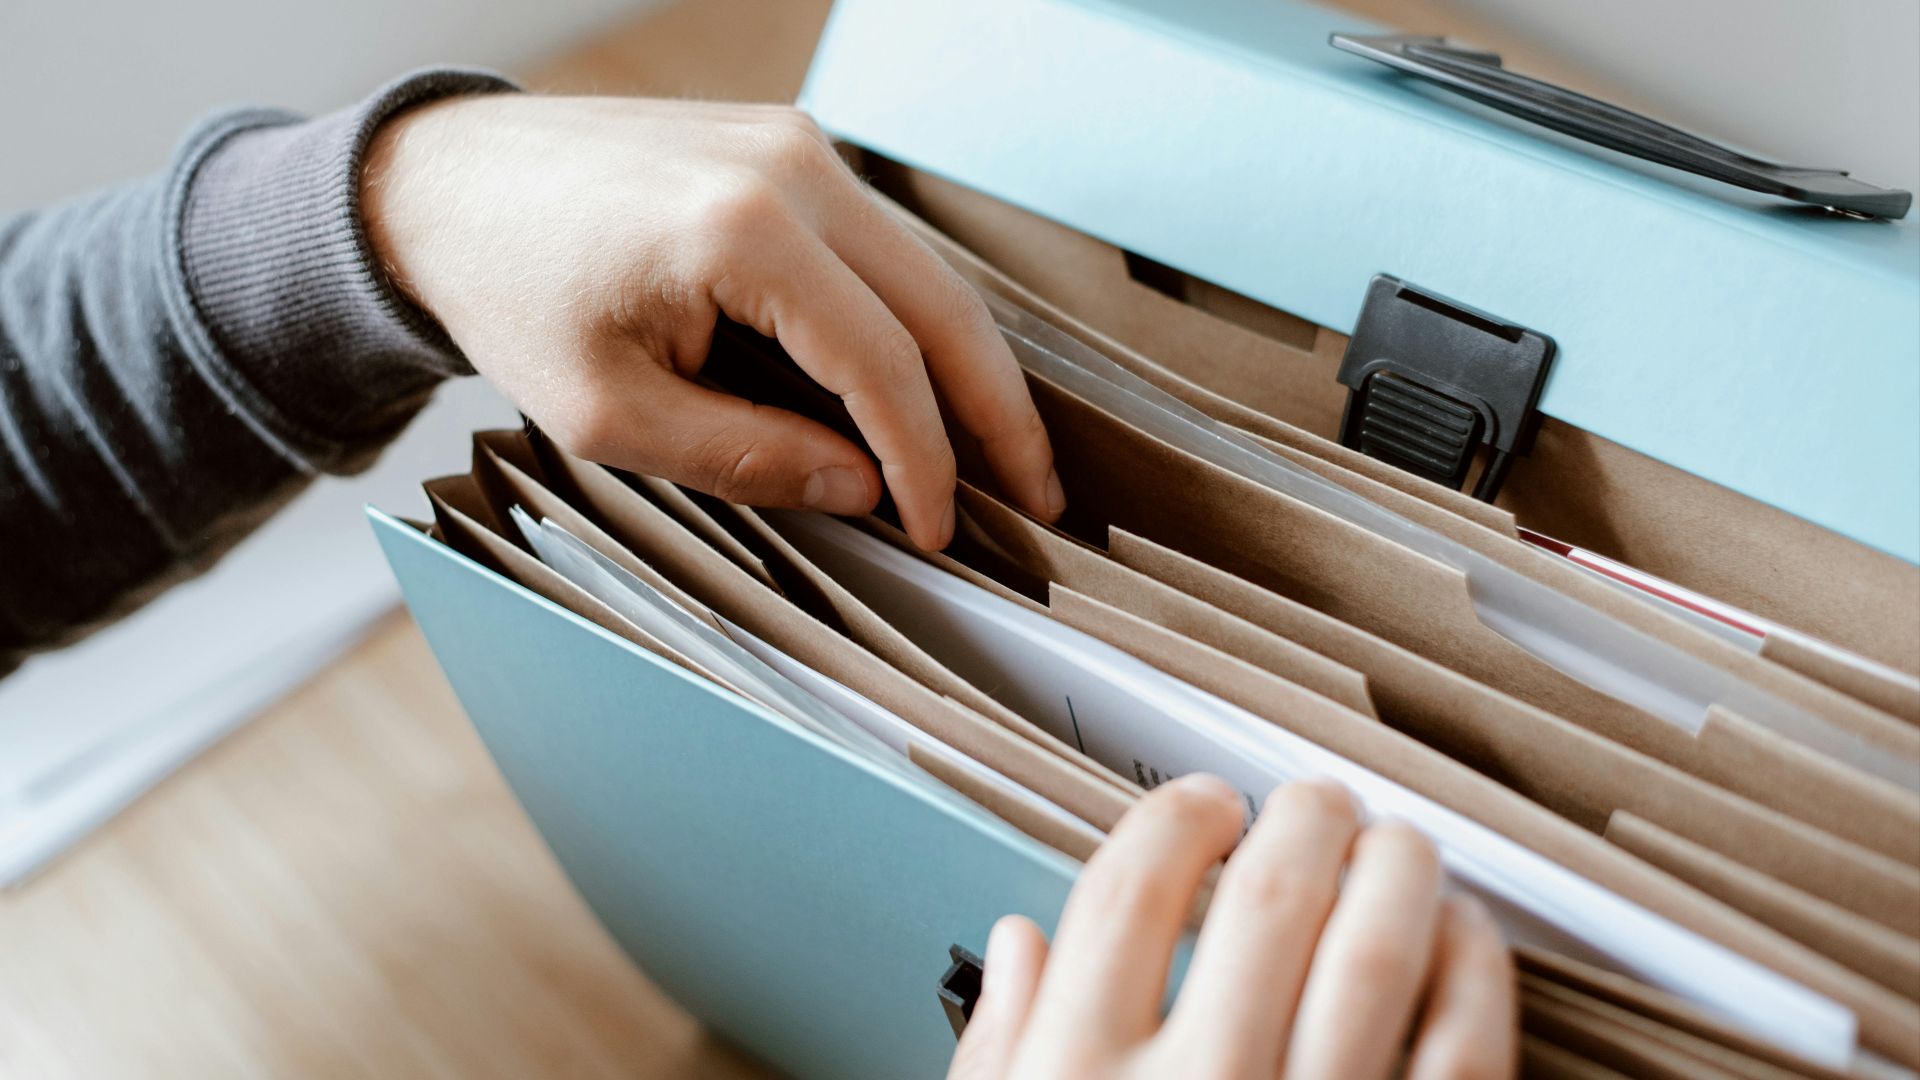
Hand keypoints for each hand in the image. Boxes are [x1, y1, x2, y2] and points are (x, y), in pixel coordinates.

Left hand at [360, 94, 1063, 548]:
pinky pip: (881, 244)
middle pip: (943, 306)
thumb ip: (748, 455)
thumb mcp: (610, 413)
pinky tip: (931, 382)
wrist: (442, 183)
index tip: (939, 528)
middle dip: (998, 412)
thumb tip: (863, 488)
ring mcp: (795, 145)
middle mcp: (790, 168)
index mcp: (743, 230)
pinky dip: (916, 319)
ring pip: (927, 271)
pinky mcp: (786, 148)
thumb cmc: (509, 292)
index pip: (883, 364)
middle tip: (1039, 496)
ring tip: (1003, 452)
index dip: (925, 461)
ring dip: (969, 365)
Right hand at [950, 776, 1515, 1079]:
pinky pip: (1461, 1047)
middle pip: (1269, 895)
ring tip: (1395, 845)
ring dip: (1397, 869)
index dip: (1176, 818)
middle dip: (1305, 818)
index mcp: (1078, 1076)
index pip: (1131, 890)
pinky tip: (1460, 939)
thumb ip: (1001, 1051)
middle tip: (1317, 804)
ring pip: (1377, 950)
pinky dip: (1473, 972)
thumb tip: (1015, 949)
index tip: (1204, 805)